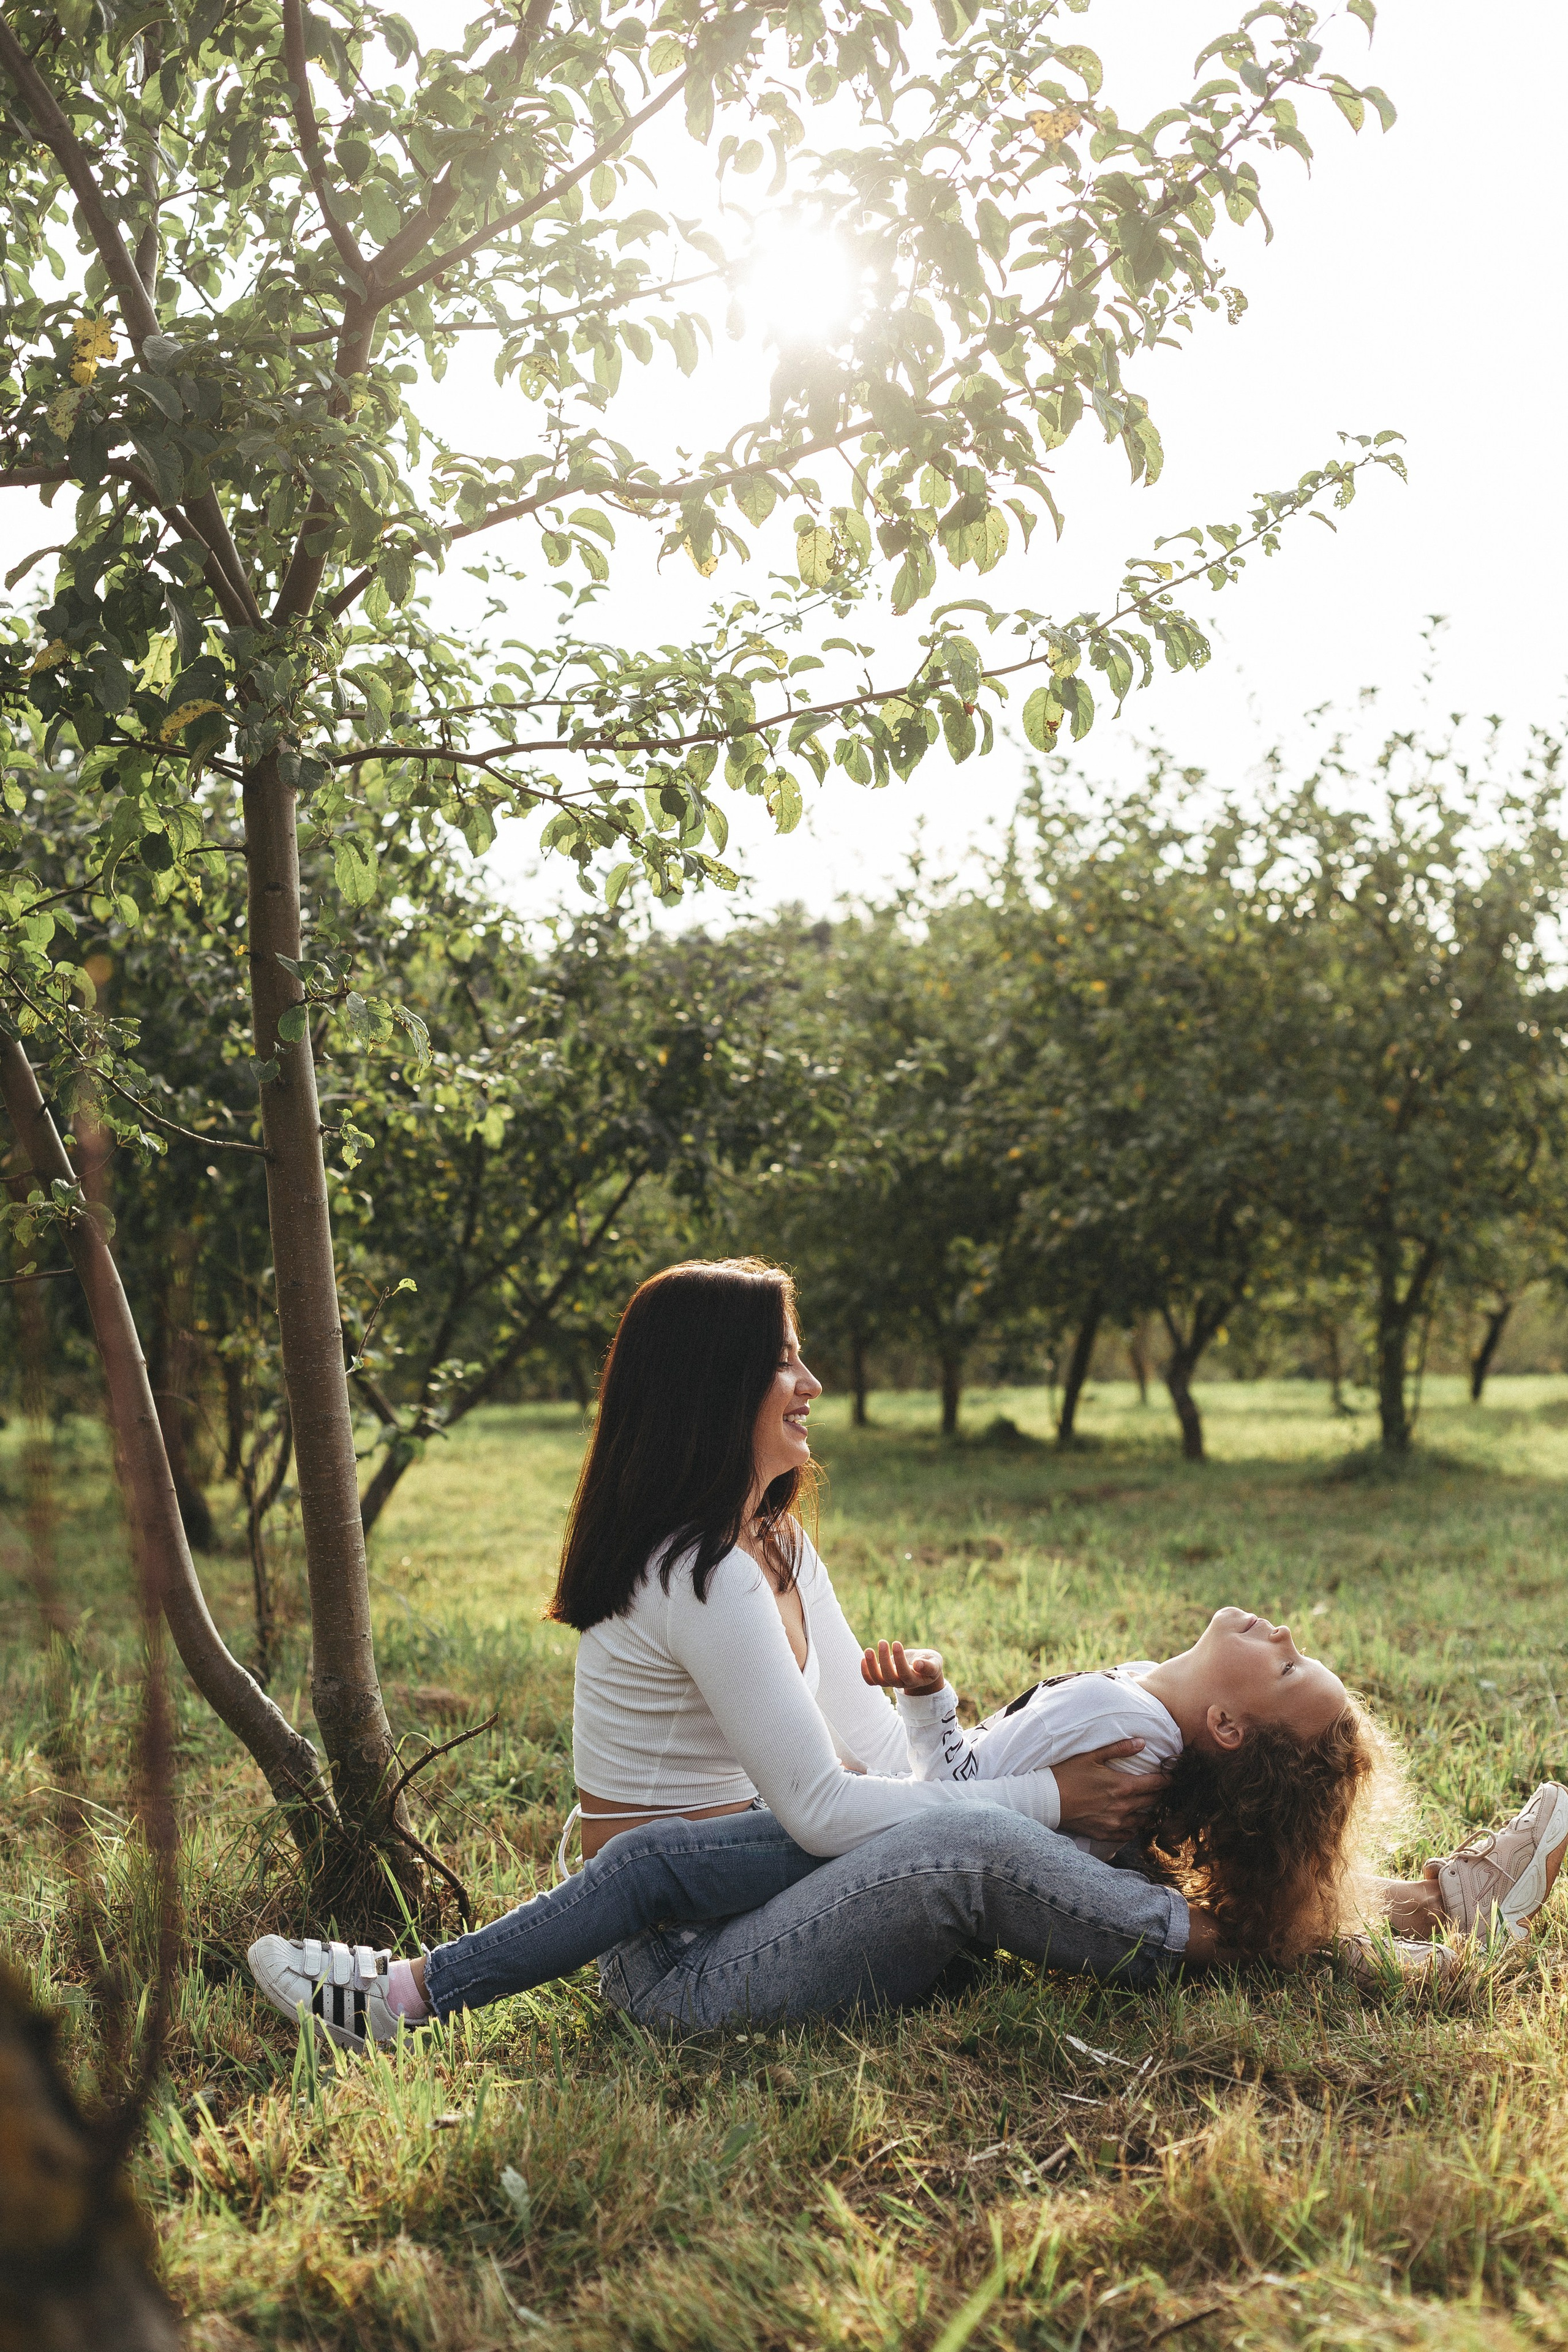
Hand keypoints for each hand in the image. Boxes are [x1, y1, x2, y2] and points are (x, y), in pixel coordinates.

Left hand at [860, 1638, 945, 1695]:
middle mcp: (902, 1683)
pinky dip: (865, 1672)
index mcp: (915, 1680)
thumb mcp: (935, 1663)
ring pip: (878, 1680)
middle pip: (890, 1677)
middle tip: (882, 1641)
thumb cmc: (930, 1663)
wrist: (922, 1668)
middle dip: (884, 1659)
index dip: (899, 1660)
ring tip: (869, 1650)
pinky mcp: (884, 1677)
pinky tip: (864, 1657)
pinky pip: (871, 1680)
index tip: (896, 1643)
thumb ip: (929, 1666)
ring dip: (871, 1665)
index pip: (905, 1673)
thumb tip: (918, 1664)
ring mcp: (891, 1681)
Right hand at [1052, 1738, 1167, 1843]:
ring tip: (1150, 1804)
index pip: (1157, 1784)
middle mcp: (1123, 1807)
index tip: (1174, 1776)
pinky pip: (1130, 1834)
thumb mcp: (1092, 1756)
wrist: (1046, 1800)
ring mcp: (1115, 1823)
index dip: (1168, 1779)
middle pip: (1154, 1802)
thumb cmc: (1067, 1774)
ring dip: (1150, 1812)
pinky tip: (1133, 1820)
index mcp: (1122, 1786)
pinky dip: (1135, 1827)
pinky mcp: (1106, 1834)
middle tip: (1163, 1788)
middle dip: (1161, 1794)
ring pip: (1145, 1821)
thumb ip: (1119, 1748)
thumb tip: (1142, 1742)